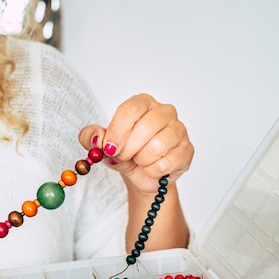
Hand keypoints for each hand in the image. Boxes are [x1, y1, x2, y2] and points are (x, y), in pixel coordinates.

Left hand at [79, 94, 193, 193]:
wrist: (142, 175)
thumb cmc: (125, 154)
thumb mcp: (102, 145)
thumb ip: (90, 137)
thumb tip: (96, 138)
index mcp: (143, 104)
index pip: (131, 109)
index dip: (118, 131)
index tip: (109, 147)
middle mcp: (164, 112)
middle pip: (145, 127)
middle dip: (128, 149)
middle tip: (123, 156)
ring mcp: (179, 130)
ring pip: (157, 147)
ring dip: (141, 160)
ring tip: (139, 160)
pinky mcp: (187, 150)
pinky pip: (167, 163)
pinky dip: (153, 171)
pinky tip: (152, 168)